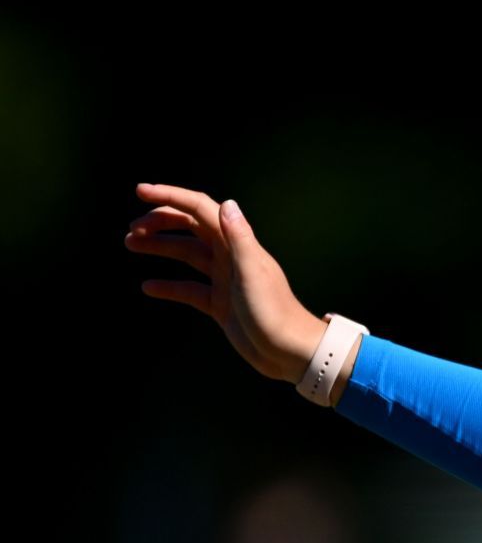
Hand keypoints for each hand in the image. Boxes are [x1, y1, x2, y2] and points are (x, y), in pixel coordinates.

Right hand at [125, 182, 327, 385]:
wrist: (290, 352)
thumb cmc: (275, 312)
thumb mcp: (253, 273)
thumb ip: (240, 239)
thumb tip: (228, 204)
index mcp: (238, 245)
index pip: (201, 209)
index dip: (171, 196)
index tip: (140, 191)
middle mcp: (231, 258)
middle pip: (191, 227)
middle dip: (161, 221)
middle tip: (131, 228)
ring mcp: (225, 280)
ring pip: (187, 254)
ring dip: (160, 247)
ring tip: (130, 243)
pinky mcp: (221, 305)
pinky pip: (189, 289)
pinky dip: (169, 286)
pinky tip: (148, 286)